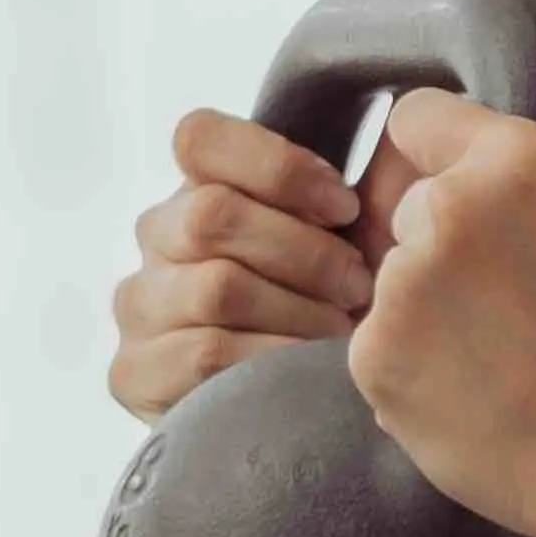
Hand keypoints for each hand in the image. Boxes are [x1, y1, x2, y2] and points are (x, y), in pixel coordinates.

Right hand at [108, 107, 428, 422]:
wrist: (299, 412)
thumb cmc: (329, 309)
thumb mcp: (337, 241)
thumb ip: (340, 191)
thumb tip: (404, 125)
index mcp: (197, 188)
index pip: (199, 138)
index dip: (278, 167)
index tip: (344, 206)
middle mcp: (156, 238)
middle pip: (213, 214)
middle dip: (304, 252)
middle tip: (359, 285)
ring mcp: (138, 305)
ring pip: (216, 286)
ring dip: (297, 310)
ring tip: (341, 333)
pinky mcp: (131, 371)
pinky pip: (204, 353)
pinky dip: (272, 358)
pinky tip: (307, 369)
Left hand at [342, 82, 535, 536]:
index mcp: (517, 159)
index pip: (414, 117)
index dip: (440, 161)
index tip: (480, 212)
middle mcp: (448, 210)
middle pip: (395, 200)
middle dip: (432, 240)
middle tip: (509, 303)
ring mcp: (403, 287)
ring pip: (382, 274)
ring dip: (421, 307)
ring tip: (500, 355)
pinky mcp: (372, 358)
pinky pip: (370, 343)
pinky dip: (409, 368)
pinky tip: (477, 394)